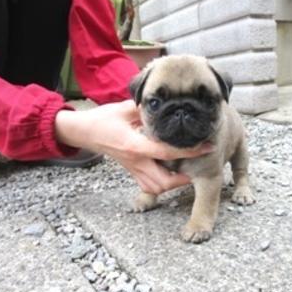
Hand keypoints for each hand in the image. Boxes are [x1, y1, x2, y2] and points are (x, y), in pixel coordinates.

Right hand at [54, 100, 213, 193]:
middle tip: (196, 166)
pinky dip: (162, 185)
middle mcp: (135, 161)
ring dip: (173, 183)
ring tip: (185, 170)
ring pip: (156, 188)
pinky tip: (170, 174)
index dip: (190, 151)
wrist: (85, 132)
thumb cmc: (104, 119)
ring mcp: (133, 169)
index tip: (207, 147)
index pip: (167, 152)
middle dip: (183, 178)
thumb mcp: (125, 108)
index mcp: (135, 146)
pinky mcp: (131, 172)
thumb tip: (167, 103)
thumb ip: (145, 108)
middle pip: (163, 182)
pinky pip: (149, 186)